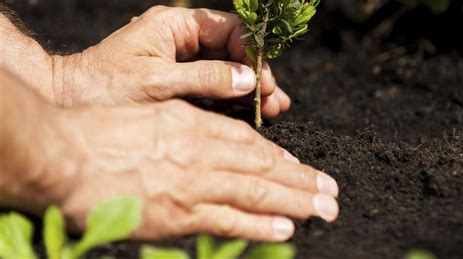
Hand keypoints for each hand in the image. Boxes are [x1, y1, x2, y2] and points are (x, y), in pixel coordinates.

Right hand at [51, 100, 338, 240]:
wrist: (64, 157)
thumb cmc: (101, 132)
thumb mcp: (151, 113)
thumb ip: (186, 128)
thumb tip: (214, 143)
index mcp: (192, 124)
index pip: (248, 142)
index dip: (279, 157)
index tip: (300, 167)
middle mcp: (200, 153)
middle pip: (262, 167)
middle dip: (301, 180)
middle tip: (330, 191)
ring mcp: (192, 185)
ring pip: (255, 192)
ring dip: (293, 202)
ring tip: (322, 209)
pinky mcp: (178, 216)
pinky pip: (228, 220)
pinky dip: (259, 225)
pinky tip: (285, 228)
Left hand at [53, 6, 289, 117]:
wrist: (68, 102)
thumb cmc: (104, 87)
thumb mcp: (157, 82)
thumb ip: (205, 78)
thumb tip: (249, 79)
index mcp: (175, 25)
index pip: (229, 30)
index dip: (252, 54)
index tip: (264, 82)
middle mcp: (181, 40)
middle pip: (232, 51)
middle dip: (254, 76)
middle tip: (274, 102)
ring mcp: (180, 62)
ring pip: (225, 71)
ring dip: (247, 90)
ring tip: (270, 111)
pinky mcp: (177, 84)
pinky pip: (211, 88)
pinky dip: (230, 101)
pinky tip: (247, 113)